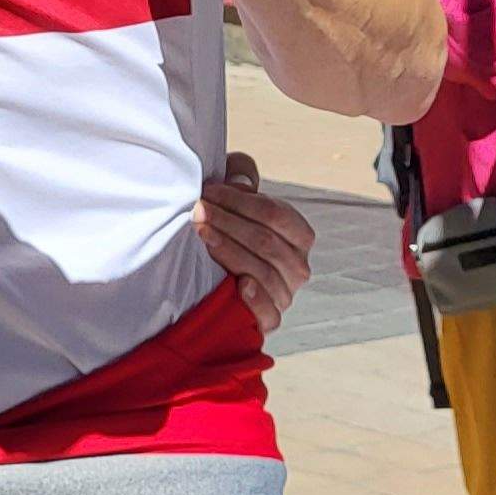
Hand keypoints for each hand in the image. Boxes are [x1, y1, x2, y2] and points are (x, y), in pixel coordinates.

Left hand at [197, 153, 314, 333]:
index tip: (207, 191)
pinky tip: (238, 285)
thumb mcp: (231, 195)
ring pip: (263, 272)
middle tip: (198, 211)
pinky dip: (256, 300)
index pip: (276, 215)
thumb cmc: (225, 229)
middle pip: (266, 241)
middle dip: (228, 222)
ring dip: (230, 251)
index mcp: (298, 236)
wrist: (209, 279)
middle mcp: (298, 266)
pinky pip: (271, 314)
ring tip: (202, 236)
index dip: (240, 201)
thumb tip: (241, 183)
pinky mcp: (270, 320)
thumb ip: (240, 174)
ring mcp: (285, 294)